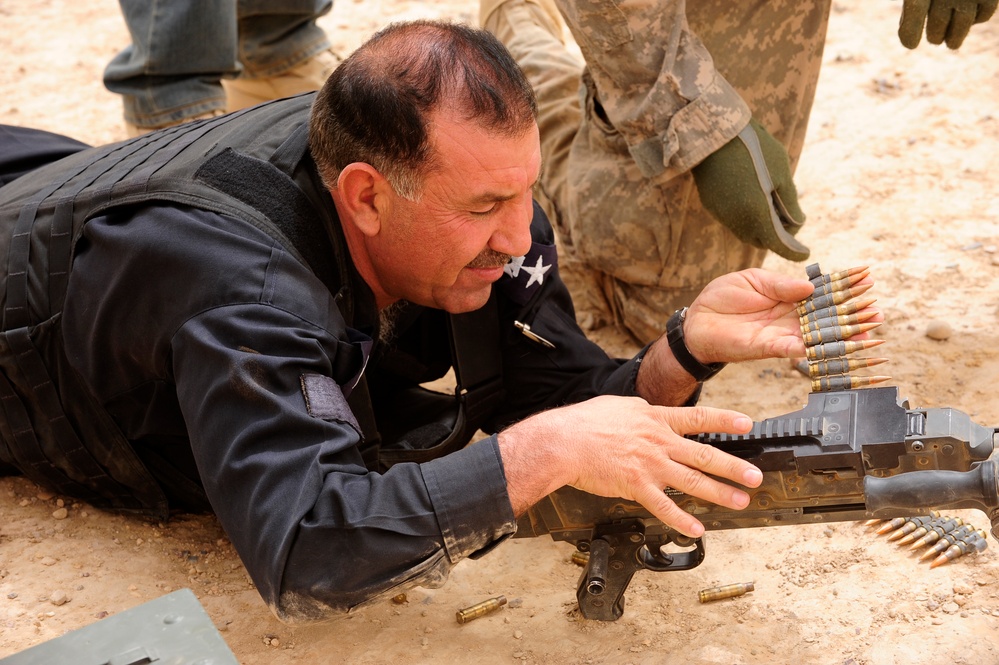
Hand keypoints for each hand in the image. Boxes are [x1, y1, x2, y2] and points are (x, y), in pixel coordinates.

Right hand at [498, 395, 761, 537]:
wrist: (563, 442)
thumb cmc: (582, 423)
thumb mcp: (618, 406)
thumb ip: (639, 412)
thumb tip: (648, 412)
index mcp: (653, 419)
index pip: (696, 418)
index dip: (724, 421)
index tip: (747, 424)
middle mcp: (657, 441)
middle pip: (703, 454)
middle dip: (733, 467)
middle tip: (756, 476)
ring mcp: (649, 465)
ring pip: (692, 481)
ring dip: (720, 493)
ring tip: (740, 501)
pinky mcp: (636, 486)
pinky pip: (664, 507)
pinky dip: (682, 520)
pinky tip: (697, 529)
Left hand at [680, 268, 880, 364]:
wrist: (697, 321)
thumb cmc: (722, 298)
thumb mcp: (753, 280)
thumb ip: (782, 285)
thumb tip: (810, 286)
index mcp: (788, 297)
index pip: (822, 292)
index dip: (844, 287)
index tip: (867, 280)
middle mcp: (789, 317)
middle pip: (826, 317)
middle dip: (852, 315)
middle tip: (877, 312)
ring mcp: (781, 334)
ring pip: (817, 336)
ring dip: (841, 336)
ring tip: (866, 333)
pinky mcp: (768, 347)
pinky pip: (794, 349)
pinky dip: (811, 349)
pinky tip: (829, 347)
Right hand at [691, 119, 808, 261]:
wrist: (714, 133)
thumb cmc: (755, 148)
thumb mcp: (781, 172)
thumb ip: (790, 203)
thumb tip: (796, 223)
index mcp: (756, 213)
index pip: (778, 245)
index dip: (793, 252)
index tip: (805, 254)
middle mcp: (736, 220)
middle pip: (760, 241)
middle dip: (776, 237)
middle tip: (790, 222)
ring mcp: (721, 214)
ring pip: (745, 232)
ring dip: (760, 227)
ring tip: (772, 208)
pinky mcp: (712, 206)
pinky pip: (733, 221)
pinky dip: (746, 218)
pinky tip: (753, 198)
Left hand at [898, 0, 997, 48]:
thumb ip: (916, 4)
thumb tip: (909, 40)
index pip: (915, 11)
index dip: (910, 31)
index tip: (910, 44)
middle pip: (938, 22)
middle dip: (935, 34)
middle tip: (936, 39)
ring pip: (962, 23)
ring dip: (955, 37)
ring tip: (951, 43)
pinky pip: (984, 14)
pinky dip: (978, 19)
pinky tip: (971, 19)